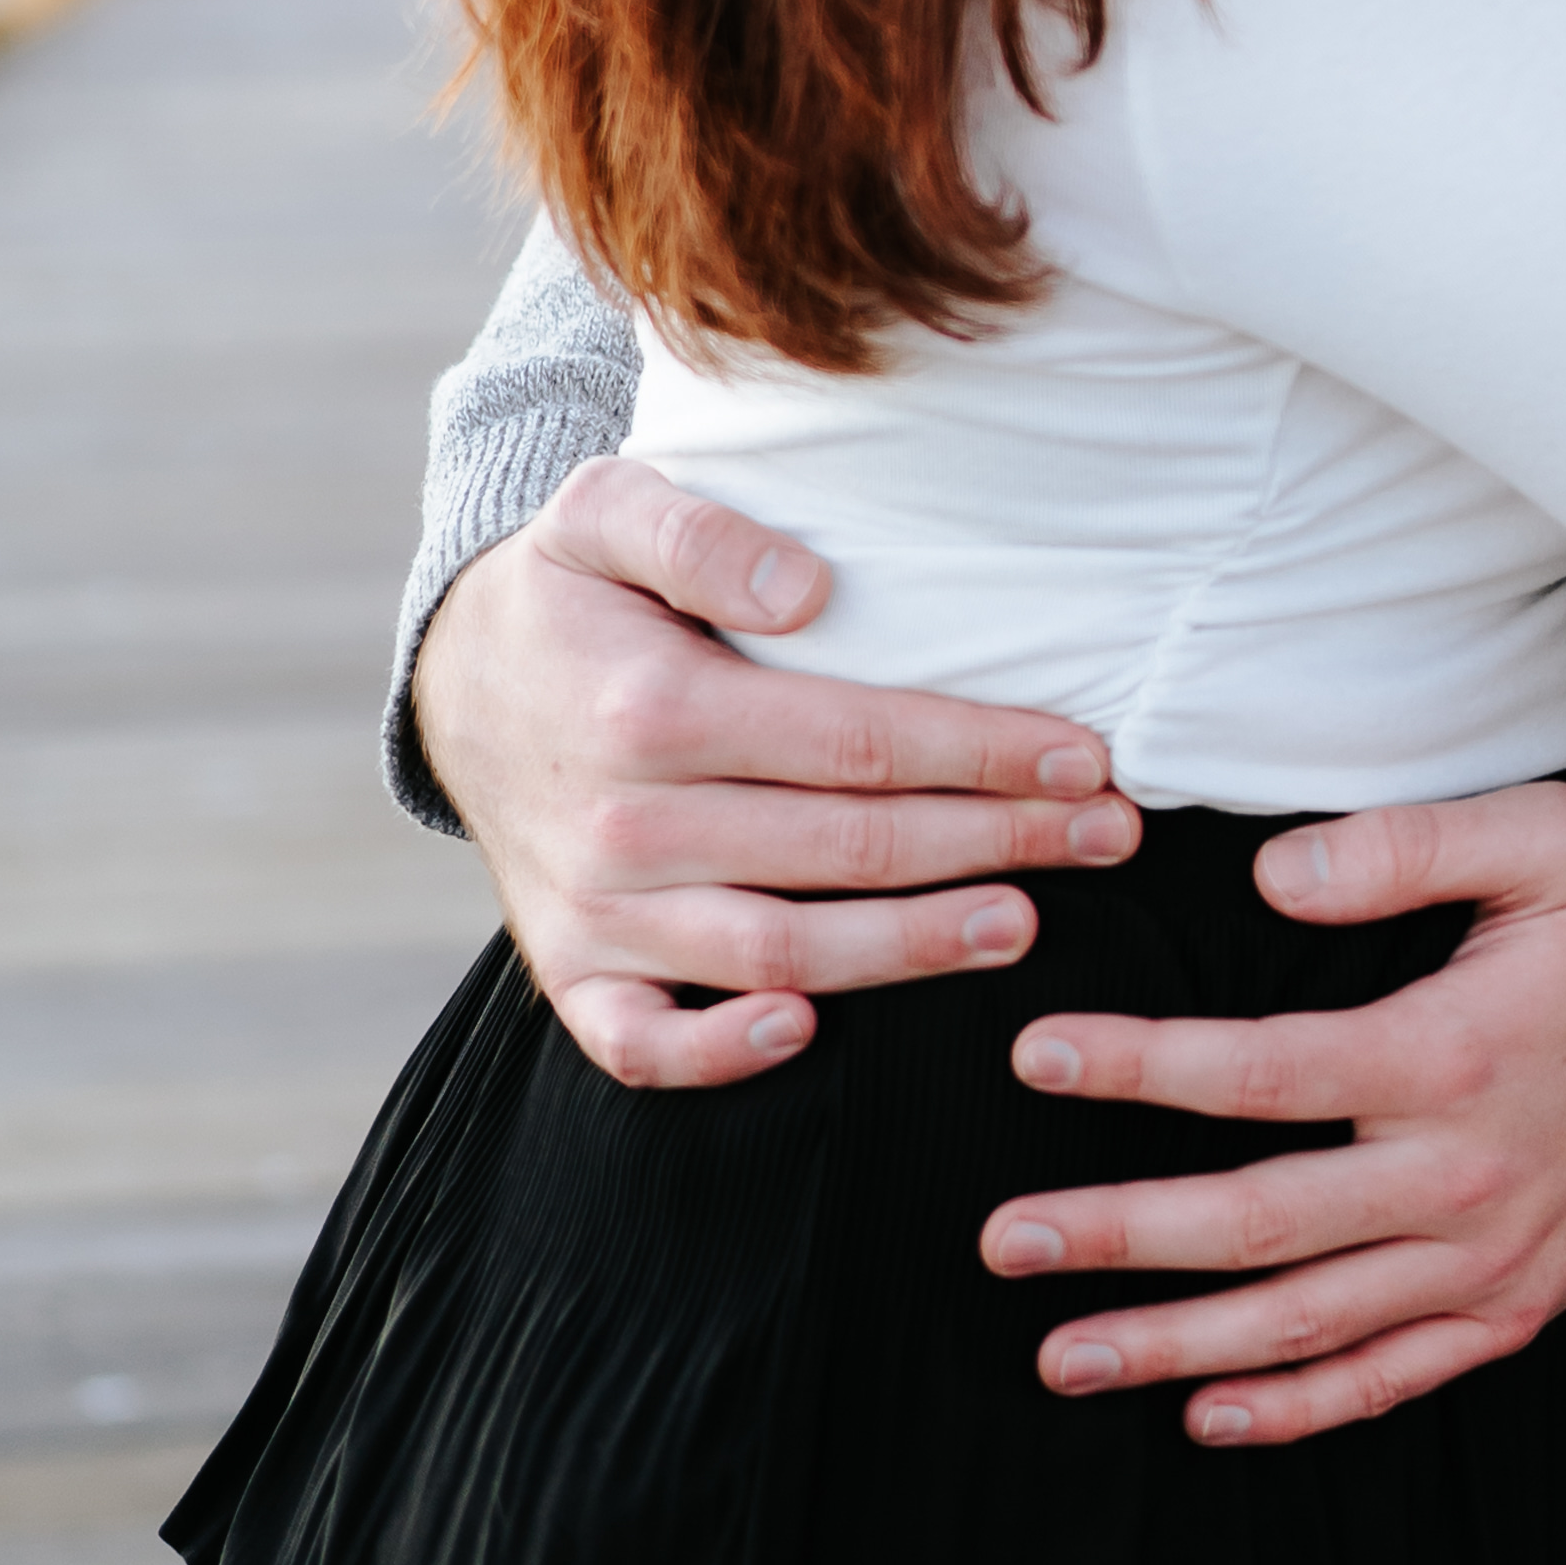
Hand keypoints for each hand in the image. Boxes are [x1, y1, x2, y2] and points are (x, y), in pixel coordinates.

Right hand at [413, 456, 1140, 1092]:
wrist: (456, 679)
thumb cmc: (570, 588)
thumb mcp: (609, 510)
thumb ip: (702, 534)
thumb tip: (809, 590)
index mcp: (653, 708)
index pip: (859, 741)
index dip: (984, 752)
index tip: (1088, 757)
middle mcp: (624, 820)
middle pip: (847, 848)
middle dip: (995, 843)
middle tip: (1110, 837)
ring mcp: (594, 907)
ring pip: (778, 950)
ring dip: (911, 948)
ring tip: (1024, 924)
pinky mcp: (567, 968)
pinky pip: (639, 1043)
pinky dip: (717, 1054)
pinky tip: (807, 1031)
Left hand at [982, 785, 1565, 1441]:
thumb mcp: (1543, 838)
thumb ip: (1404, 846)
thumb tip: (1273, 876)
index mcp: (1447, 1057)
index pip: (1261, 1073)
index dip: (1139, 1067)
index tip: (1039, 1057)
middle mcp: (1458, 1177)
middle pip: (1259, 1222)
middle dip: (1120, 1237)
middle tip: (1008, 1241)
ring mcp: (1486, 1260)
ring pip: (1307, 1323)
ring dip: (1176, 1346)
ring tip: (1063, 1355)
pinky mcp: (1512, 1307)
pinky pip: (1391, 1377)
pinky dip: (1297, 1410)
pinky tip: (1207, 1415)